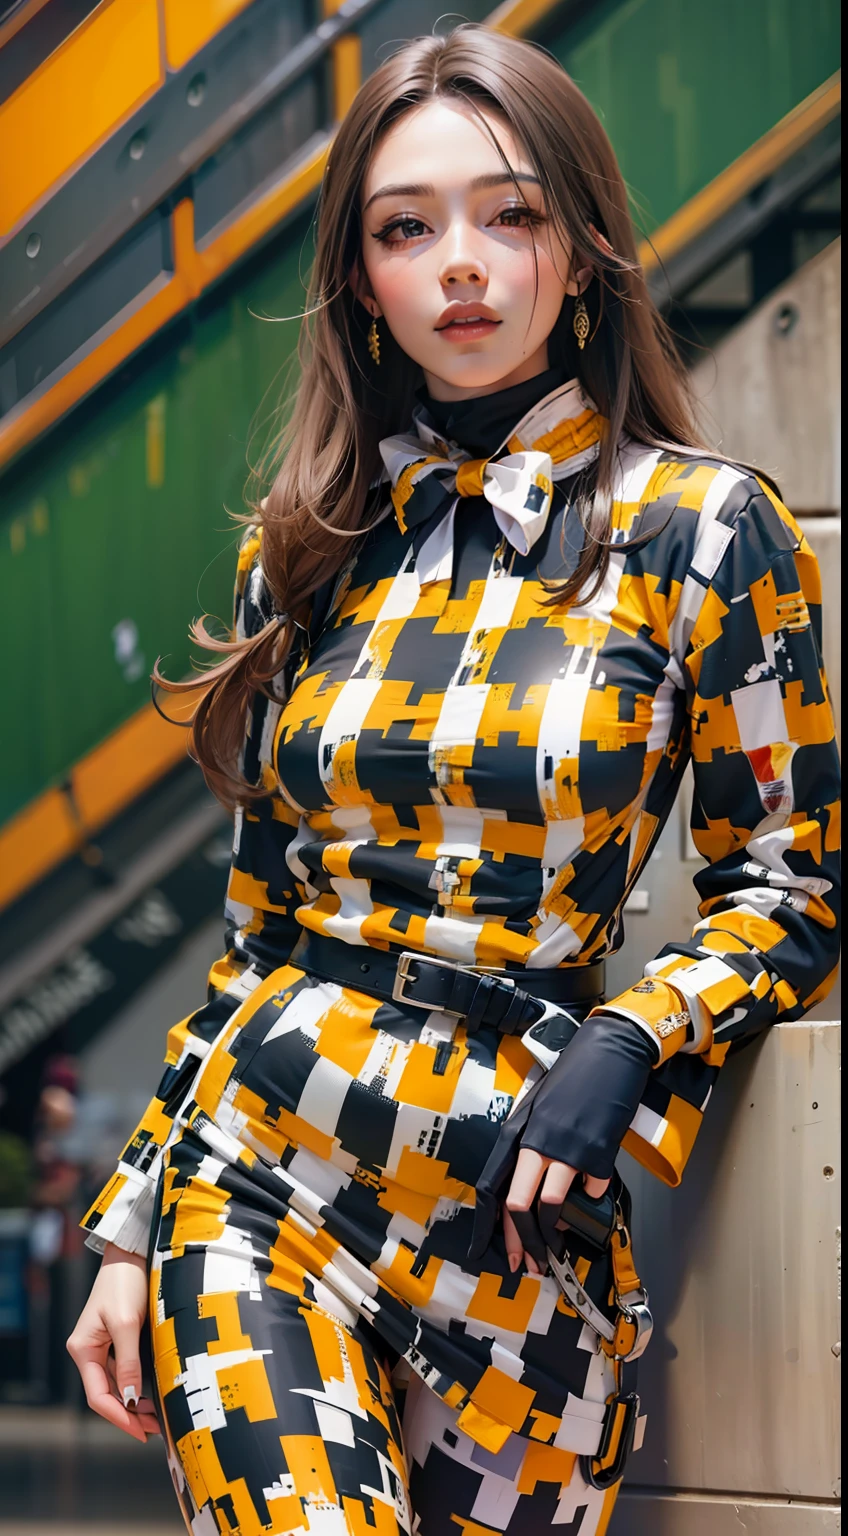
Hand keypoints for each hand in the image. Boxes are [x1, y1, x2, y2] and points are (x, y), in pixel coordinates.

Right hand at [67, 1244, 159, 1441]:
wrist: (130, 1254)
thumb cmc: (124, 1283)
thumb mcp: (127, 1323)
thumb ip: (128, 1362)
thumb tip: (130, 1397)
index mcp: (83, 1349)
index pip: (98, 1395)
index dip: (119, 1417)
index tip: (140, 1431)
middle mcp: (88, 1350)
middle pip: (106, 1393)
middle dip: (129, 1413)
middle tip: (154, 1429)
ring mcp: (101, 1345)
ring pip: (116, 1383)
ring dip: (133, 1401)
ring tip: (155, 1417)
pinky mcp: (115, 1338)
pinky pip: (123, 1369)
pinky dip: (135, 1384)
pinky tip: (149, 1393)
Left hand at [468, 1013, 654, 1269]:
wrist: (610, 1052)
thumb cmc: (574, 1076)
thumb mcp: (540, 1108)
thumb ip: (533, 1145)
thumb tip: (533, 1183)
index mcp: (520, 1133)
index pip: (495, 1188)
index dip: (491, 1226)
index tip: (490, 1252)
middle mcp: (539, 1143)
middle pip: (519, 1205)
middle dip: (522, 1242)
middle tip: (527, 1266)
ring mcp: (569, 1150)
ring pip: (551, 1205)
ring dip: (552, 1233)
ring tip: (556, 1249)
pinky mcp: (599, 1153)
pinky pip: (592, 1188)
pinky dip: (592, 1195)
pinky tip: (592, 1191)